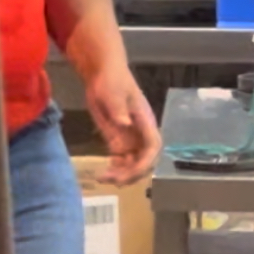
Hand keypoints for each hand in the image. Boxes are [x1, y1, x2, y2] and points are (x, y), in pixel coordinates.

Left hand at [83, 63, 160, 184]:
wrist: (101, 73)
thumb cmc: (111, 79)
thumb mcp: (113, 91)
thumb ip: (119, 108)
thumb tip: (124, 123)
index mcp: (145, 121)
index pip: (153, 146)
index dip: (146, 162)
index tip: (132, 171)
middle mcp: (141, 133)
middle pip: (145, 160)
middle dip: (132, 173)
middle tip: (112, 179)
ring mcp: (131, 138)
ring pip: (134, 164)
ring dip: (123, 174)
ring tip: (104, 178)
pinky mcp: (119, 140)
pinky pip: (123, 160)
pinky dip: (116, 169)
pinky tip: (104, 172)